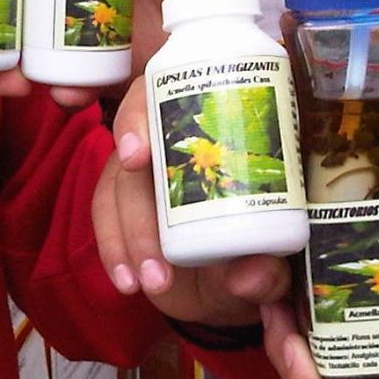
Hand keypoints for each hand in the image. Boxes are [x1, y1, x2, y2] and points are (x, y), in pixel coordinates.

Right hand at [93, 64, 289, 327]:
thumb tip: (252, 275)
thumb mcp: (272, 269)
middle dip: (139, 206)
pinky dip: (113, 250)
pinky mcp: (126, 200)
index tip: (136, 156)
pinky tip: (126, 281)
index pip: (168, 96)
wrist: (237, 282)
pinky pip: (106, 215)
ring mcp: (147, 169)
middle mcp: (176, 139)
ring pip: (115, 185)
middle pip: (137, 147)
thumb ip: (267, 274)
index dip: (142, 117)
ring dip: (126, 237)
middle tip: (159, 261)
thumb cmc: (261, 256)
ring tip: (150, 282)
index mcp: (218, 128)